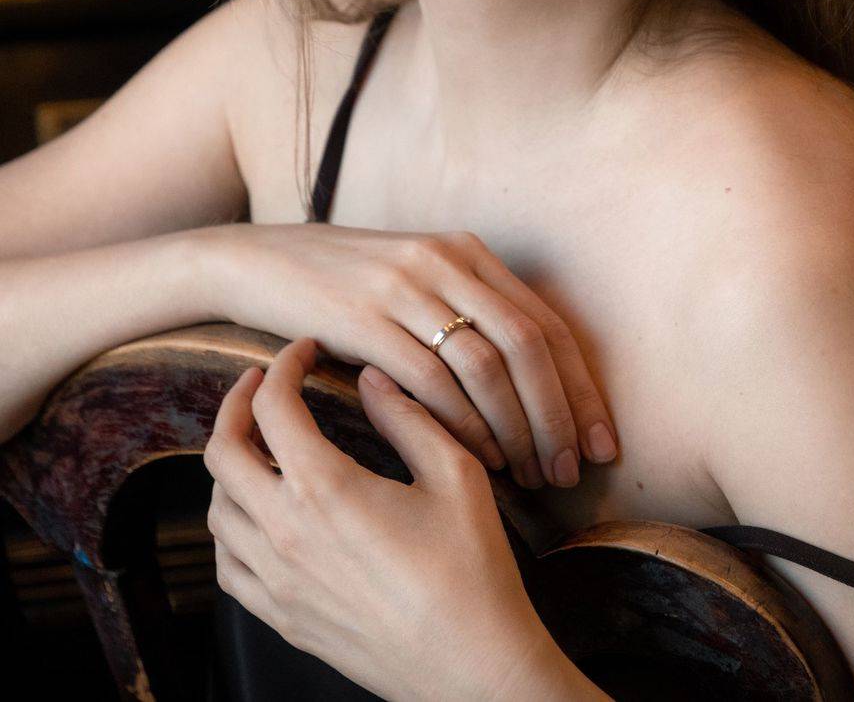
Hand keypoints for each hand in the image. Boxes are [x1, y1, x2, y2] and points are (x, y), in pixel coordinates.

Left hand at [205, 336, 568, 701]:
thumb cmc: (472, 569)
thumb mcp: (455, 474)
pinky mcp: (282, 618)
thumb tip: (372, 377)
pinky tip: (256, 514)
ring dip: (230, 463)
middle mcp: (284, 532)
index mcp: (324, 488)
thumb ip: (407, 416)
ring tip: (260, 443)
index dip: (283, 365)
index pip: (274, 406)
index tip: (304, 351)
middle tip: (262, 383)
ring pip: (217, 507)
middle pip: (223, 451)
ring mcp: (277, 581)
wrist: (472, 665)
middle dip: (238, 404)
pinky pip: (228, 565)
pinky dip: (230, 526)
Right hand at [210, 222, 618, 489]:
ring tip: (532, 476)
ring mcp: (404, 287)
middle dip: (560, 415)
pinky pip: (430, 378)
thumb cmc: (346, 283)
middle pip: (528, 344)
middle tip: (574, 471)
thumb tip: (531, 382)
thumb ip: (469, 311)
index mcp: (467, 252)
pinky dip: (462, 424)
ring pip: (486, 365)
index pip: (547, 323)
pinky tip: (476, 459)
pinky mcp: (363, 317)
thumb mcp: (417, 278)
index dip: (583, 388)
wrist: (260, 261)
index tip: (604, 442)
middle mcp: (444, 261)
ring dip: (517, 428)